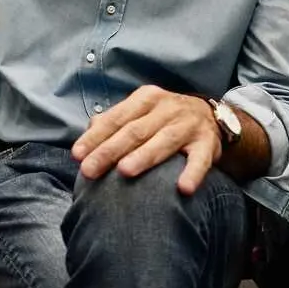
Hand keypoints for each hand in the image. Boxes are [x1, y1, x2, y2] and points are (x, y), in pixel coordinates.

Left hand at [71, 85, 221, 194]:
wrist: (211, 116)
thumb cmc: (164, 118)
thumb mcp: (140, 111)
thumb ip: (114, 121)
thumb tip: (87, 134)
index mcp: (146, 98)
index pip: (116, 119)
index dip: (95, 137)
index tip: (77, 155)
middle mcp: (167, 108)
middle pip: (134, 131)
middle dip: (109, 151)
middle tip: (90, 170)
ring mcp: (188, 125)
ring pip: (163, 141)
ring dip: (144, 157)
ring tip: (125, 171)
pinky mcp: (207, 143)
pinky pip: (200, 160)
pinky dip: (193, 173)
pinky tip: (183, 188)